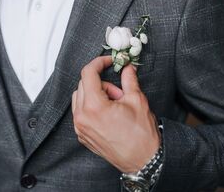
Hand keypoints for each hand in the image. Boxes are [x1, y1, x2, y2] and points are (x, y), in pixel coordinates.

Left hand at [72, 56, 160, 172]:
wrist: (143, 161)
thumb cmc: (141, 135)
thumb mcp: (137, 100)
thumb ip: (129, 80)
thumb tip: (127, 68)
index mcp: (94, 106)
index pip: (88, 73)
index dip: (99, 62)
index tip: (108, 61)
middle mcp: (82, 117)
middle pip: (83, 85)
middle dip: (101, 82)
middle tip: (119, 92)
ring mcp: (80, 128)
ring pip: (79, 98)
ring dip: (95, 94)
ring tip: (114, 105)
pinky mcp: (82, 135)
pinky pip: (80, 112)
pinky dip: (91, 106)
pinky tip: (107, 114)